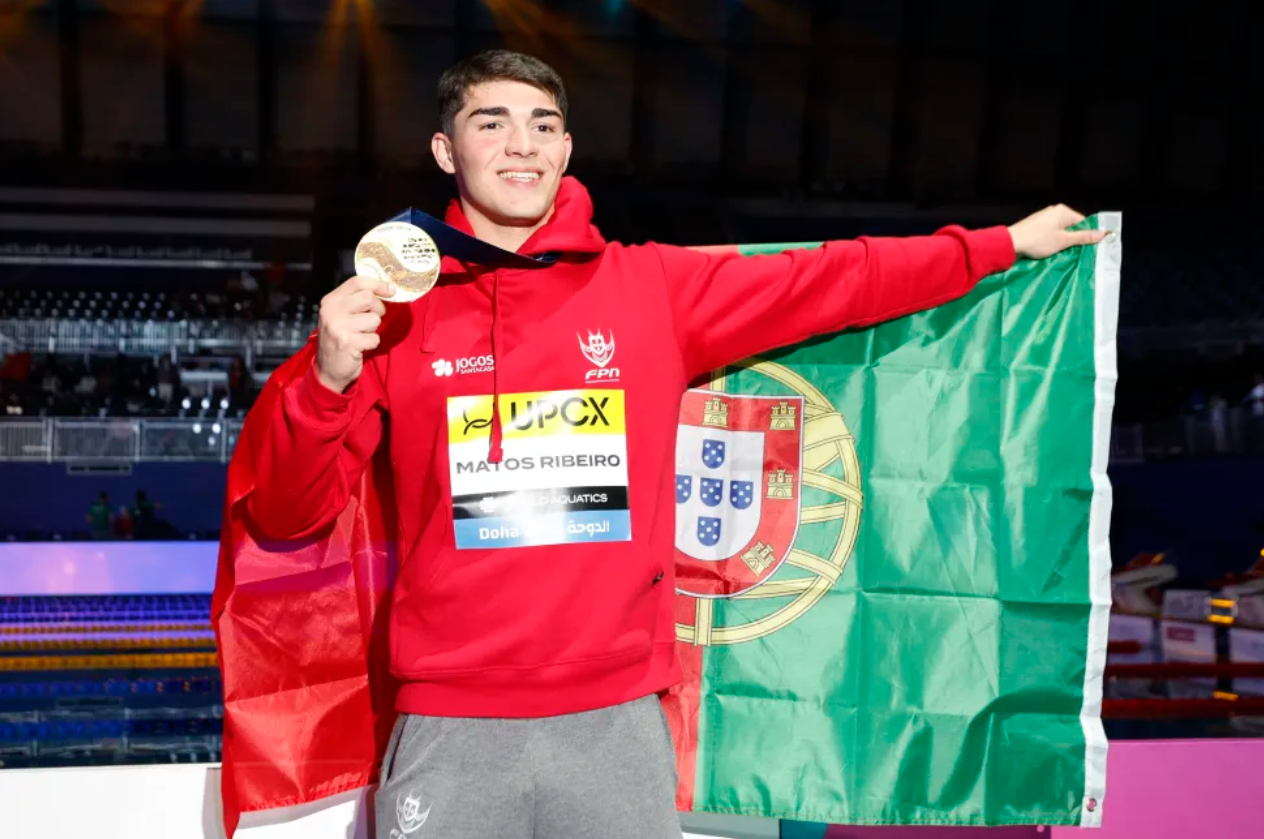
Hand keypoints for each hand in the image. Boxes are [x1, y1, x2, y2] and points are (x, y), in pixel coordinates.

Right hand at [316, 275, 393, 392]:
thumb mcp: (341, 315)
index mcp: (330, 300)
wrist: (328, 370)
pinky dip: (372, 344)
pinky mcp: (348, 342)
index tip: (391, 290)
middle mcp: (332, 311)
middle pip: (368, 298)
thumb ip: (357, 301)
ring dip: (373, 330)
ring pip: (374, 319)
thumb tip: (388, 288)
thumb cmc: (340, 339)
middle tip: (370, 321)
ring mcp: (338, 326)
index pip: (357, 282)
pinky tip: (360, 347)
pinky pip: (374, 338)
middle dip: (377, 310)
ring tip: (361, 336)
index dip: (377, 284)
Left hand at [1008, 204, 1110, 259]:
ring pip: (1061, 230)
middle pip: (1072, 225)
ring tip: (1064, 252)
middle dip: (1075, 238)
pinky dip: (1053, 240)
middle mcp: (1054, 211)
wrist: (1010, 242)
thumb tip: (1103, 233)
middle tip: (1078, 252)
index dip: (1087, 234)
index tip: (1090, 247)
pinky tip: (1052, 249)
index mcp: (1063, 211)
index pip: (1083, 222)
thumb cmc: (1038, 240)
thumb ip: (1083, 237)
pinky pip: (1051, 232)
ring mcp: (1044, 217)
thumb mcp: (1064, 240)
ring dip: (1063, 241)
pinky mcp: (1036, 225)